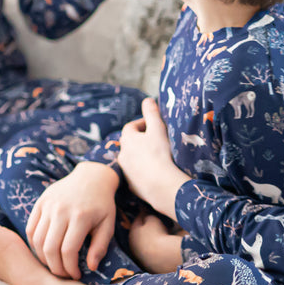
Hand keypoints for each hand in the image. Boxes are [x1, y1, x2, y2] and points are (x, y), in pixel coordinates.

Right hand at [25, 160, 119, 277]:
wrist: (91, 178)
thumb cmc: (102, 205)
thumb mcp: (107, 225)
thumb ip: (100, 247)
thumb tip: (90, 267)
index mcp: (80, 217)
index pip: (68, 250)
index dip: (70, 268)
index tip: (75, 275)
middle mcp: (61, 210)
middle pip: (49, 248)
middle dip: (55, 268)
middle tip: (63, 274)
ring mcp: (48, 205)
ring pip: (37, 240)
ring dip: (43, 258)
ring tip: (54, 264)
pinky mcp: (40, 203)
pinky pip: (30, 229)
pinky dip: (34, 244)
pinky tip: (44, 251)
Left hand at [118, 97, 190, 218]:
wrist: (161, 184)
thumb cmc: (160, 153)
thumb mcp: (158, 128)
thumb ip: (152, 112)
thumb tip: (148, 100)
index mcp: (127, 139)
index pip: (131, 127)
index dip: (143, 124)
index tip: (154, 125)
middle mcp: (122, 154)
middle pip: (130, 143)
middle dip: (141, 140)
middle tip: (156, 140)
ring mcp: (125, 171)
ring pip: (132, 159)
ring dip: (141, 156)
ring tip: (157, 157)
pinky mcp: (131, 185)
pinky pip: (136, 174)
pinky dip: (143, 171)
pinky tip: (155, 172)